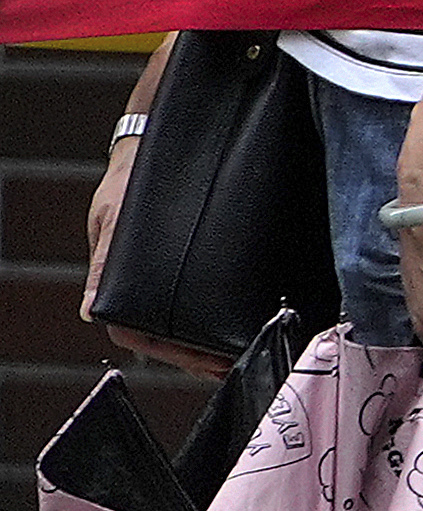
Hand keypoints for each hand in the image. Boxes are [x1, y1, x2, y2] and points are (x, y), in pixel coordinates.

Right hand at [84, 137, 223, 375]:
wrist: (150, 149)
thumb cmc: (128, 183)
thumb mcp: (115, 218)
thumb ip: (105, 262)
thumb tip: (92, 310)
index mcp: (114, 281)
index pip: (136, 334)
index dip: (171, 354)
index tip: (204, 362)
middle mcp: (140, 284)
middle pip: (166, 336)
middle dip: (198, 355)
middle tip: (233, 361)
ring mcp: (161, 277)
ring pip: (185, 322)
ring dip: (210, 341)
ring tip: (241, 350)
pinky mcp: (185, 265)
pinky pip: (201, 297)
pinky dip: (219, 314)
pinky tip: (242, 322)